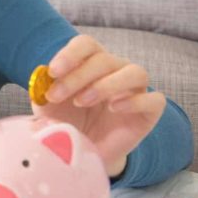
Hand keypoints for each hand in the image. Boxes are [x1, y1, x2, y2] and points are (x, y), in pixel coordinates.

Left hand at [31, 34, 165, 177]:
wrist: (82, 153)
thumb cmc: (66, 122)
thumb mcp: (48, 106)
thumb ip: (44, 88)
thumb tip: (42, 73)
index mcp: (90, 63)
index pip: (87, 44)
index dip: (70, 54)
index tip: (53, 71)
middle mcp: (116, 71)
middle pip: (104, 59)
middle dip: (77, 76)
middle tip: (57, 95)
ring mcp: (136, 90)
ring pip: (135, 72)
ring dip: (106, 84)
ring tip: (83, 101)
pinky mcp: (149, 113)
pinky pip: (155, 100)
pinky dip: (135, 101)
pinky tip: (114, 108)